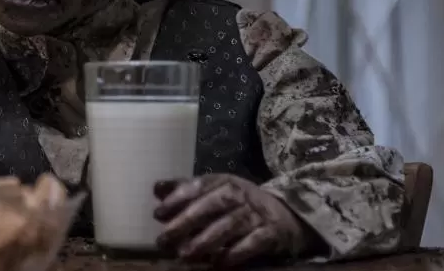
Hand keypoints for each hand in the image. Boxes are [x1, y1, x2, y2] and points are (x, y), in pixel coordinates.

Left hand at [153, 174, 321, 264]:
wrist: (286, 214)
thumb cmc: (241, 203)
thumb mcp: (216, 190)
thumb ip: (186, 190)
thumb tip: (156, 188)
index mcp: (224, 181)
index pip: (198, 186)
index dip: (177, 199)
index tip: (158, 214)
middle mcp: (240, 194)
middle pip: (212, 205)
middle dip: (186, 222)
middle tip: (164, 239)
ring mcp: (256, 214)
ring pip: (230, 225)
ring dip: (206, 241)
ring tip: (185, 254)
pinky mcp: (270, 233)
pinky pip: (253, 243)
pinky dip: (235, 253)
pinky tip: (218, 263)